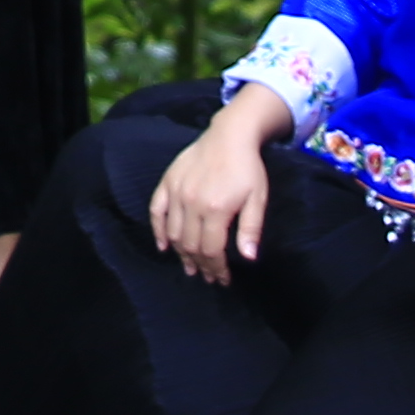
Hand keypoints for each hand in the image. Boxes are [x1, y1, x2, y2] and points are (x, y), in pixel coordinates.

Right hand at [151, 104, 277, 280]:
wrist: (229, 135)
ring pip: (173, 233)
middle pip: (191, 245)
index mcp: (216, 209)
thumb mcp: (258, 198)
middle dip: (200, 265)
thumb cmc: (248, 168)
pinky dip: (158, 231)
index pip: (212, 250)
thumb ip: (251, 228)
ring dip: (181, 254)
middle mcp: (192, 203)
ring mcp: (177, 192)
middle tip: (207, 277)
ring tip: (190, 267)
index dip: (217, 269)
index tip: (222, 279)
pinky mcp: (168, 182)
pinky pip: (156, 211)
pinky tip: (163, 246)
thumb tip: (249, 257)